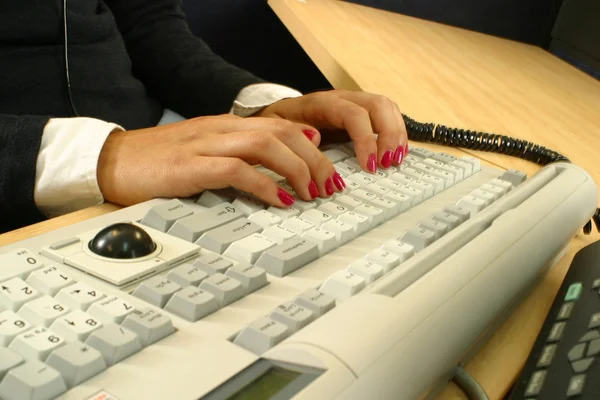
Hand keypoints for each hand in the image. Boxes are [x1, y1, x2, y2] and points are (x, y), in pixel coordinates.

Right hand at [97, 115, 343, 207]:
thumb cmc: (159, 162)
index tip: (328, 170)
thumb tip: (273, 172)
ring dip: (297, 170)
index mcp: (226, 126)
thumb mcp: (205, 153)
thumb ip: (237, 156)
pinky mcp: (190, 166)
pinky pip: (236, 170)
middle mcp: (220, 129)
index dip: (311, 147)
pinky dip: (264, 185)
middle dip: (314, 160)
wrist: (112, 161)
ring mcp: (205, 145)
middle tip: (329, 186)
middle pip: (282, 133)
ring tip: (312, 194)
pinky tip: (280, 201)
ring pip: (266, 145)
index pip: (281, 125)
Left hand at [255, 89, 407, 172]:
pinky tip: (396, 152)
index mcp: (322, 103)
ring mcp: (355, 102)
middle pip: (378, 105)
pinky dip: (396, 133)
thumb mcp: (277, 129)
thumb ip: (294, 133)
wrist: (279, 114)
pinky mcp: (362, 112)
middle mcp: (343, 98)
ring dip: (396, 133)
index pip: (354, 115)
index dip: (366, 140)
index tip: (370, 165)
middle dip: (389, 135)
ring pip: (387, 107)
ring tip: (396, 160)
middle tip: (388, 163)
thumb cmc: (279, 124)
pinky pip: (386, 115)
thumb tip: (315, 139)